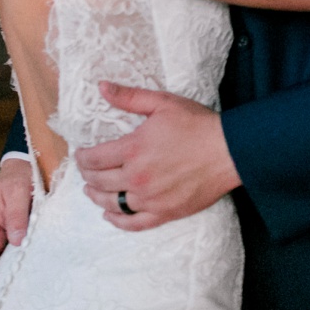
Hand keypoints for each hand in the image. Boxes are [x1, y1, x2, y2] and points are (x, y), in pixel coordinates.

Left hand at [73, 82, 241, 230]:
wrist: (228, 151)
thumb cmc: (197, 125)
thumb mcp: (162, 103)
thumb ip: (130, 97)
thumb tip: (102, 86)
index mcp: (133, 149)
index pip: (94, 159)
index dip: (82, 158)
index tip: (81, 154)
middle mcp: (137, 177)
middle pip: (99, 181)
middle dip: (87, 175)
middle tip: (86, 170)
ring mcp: (150, 198)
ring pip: (111, 204)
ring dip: (97, 197)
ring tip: (92, 191)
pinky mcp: (165, 213)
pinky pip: (133, 223)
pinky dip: (118, 221)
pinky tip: (111, 215)